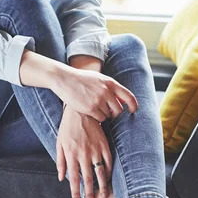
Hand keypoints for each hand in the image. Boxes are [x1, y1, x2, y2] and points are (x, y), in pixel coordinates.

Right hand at [18, 50, 137, 121]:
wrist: (65, 79)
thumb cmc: (82, 79)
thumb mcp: (99, 78)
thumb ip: (111, 87)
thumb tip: (123, 100)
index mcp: (110, 83)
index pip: (128, 96)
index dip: (133, 105)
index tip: (133, 110)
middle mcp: (106, 91)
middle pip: (119, 109)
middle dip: (115, 113)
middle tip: (110, 113)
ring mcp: (98, 100)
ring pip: (109, 115)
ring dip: (105, 115)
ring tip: (96, 109)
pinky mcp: (90, 108)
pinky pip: (101, 118)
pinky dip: (98, 118)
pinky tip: (91, 112)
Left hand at [56, 106, 112, 197]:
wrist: (81, 111)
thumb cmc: (67, 128)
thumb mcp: (59, 144)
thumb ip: (60, 162)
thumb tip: (61, 178)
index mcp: (71, 155)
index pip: (73, 178)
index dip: (75, 191)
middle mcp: (84, 154)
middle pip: (88, 178)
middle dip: (90, 192)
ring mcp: (95, 150)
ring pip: (100, 172)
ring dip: (103, 185)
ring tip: (104, 195)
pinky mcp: (104, 144)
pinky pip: (108, 161)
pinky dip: (109, 171)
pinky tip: (108, 178)